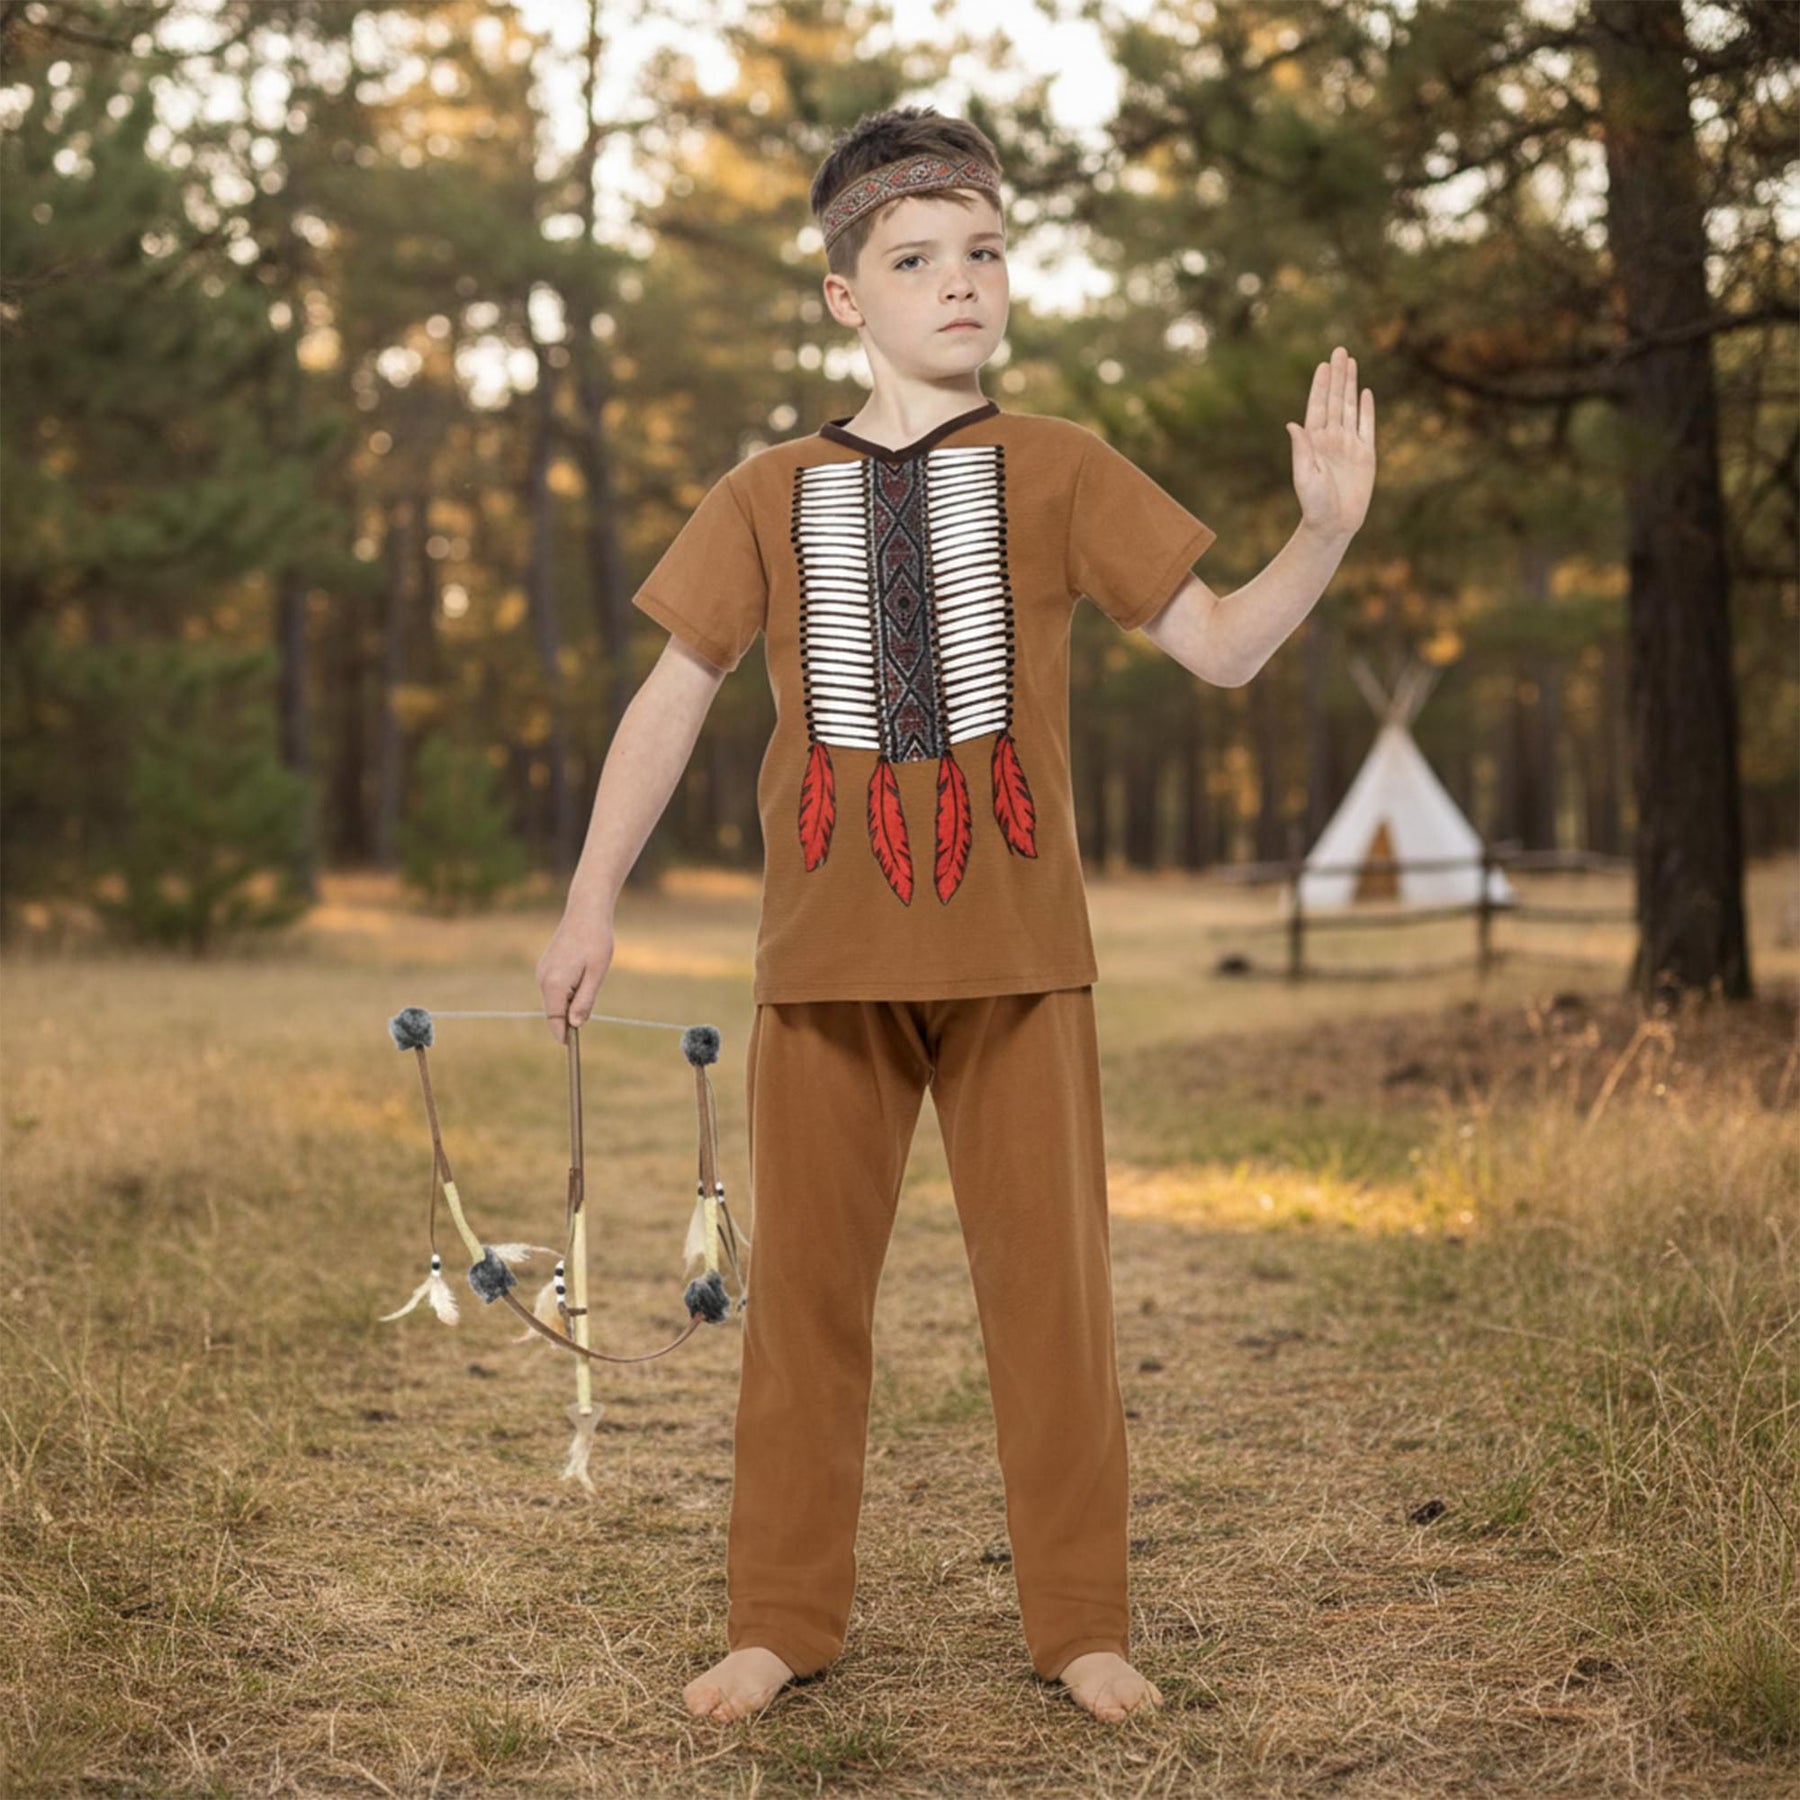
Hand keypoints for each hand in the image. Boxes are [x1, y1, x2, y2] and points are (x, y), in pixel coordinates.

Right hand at [535, 909, 614, 1044]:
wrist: (585, 911)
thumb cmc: (596, 941)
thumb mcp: (596, 974)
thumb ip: (585, 1001)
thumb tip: (576, 1025)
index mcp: (555, 983)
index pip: (554, 1020)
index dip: (563, 1035)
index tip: (571, 1047)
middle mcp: (543, 979)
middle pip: (553, 1012)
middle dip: (569, 1018)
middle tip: (590, 1004)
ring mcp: (542, 971)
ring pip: (554, 1000)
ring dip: (569, 1003)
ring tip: (589, 980)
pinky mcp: (546, 966)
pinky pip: (554, 988)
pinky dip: (567, 992)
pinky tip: (582, 974)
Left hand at [1287, 345, 1374, 539]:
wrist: (1334, 524)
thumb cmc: (1314, 503)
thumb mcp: (1304, 476)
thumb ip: (1301, 449)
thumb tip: (1292, 423)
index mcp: (1314, 441)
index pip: (1318, 406)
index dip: (1321, 385)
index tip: (1323, 364)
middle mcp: (1332, 438)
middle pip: (1336, 400)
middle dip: (1337, 376)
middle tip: (1339, 350)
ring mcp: (1349, 444)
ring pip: (1351, 407)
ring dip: (1350, 385)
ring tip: (1351, 362)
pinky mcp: (1366, 454)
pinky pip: (1367, 426)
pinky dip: (1367, 409)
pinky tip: (1365, 392)